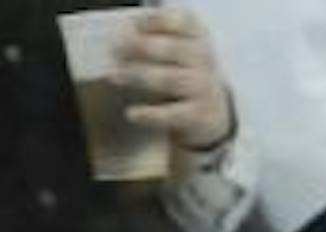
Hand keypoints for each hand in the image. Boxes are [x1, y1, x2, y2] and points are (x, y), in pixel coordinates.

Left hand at [114, 6, 235, 154]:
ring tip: (114, 76)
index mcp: (196, 35)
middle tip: (116, 49)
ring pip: (168, 80)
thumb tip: (120, 39)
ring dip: (138, 76)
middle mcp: (203, 59)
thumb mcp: (176, 46)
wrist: (211, 112)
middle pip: (173, 49)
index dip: (157, 21)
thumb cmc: (183, 70)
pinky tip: (131, 113)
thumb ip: (152, 37)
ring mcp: (202, 88)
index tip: (134, 24)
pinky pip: (172, 114)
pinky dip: (150, 115)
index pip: (182, 22)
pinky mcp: (197, 116)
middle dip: (142, 47)